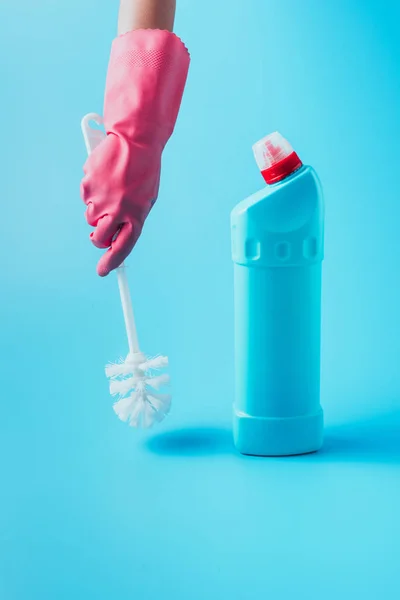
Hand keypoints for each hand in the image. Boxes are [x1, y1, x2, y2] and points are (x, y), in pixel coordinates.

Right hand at [81, 132, 161, 275]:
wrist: (135, 141)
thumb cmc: (143, 172)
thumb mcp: (145, 200)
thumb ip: (130, 220)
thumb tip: (113, 237)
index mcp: (136, 216)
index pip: (122, 248)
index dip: (111, 263)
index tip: (103, 271)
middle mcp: (118, 211)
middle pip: (99, 238)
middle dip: (99, 237)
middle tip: (103, 228)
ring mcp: (101, 199)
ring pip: (90, 218)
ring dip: (97, 211)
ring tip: (111, 191)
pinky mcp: (88, 185)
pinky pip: (85, 198)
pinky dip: (92, 192)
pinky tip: (104, 178)